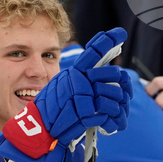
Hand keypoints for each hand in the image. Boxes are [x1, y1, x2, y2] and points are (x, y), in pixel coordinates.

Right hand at [0, 28, 132, 161]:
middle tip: (123, 93)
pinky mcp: (85, 113)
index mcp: (74, 72)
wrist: (39, 128)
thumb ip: (79, 80)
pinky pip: (109, 113)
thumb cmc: (52, 109)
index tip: (120, 33)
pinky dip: (113, 121)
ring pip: (115, 95)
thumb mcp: (62, 87)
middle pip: (113, 74)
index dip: (108, 41)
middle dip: (121, 85)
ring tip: (116, 113)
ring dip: (118, 106)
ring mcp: (82, 96)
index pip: (93, 52)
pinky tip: (110, 124)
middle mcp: (78, 80)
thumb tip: (100, 76)